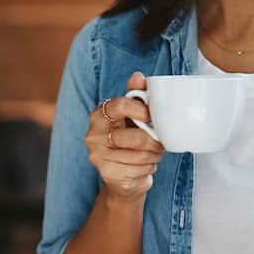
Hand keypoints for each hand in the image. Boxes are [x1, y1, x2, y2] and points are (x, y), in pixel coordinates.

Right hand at [85, 72, 164, 202]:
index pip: (121, 105)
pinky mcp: (107, 173)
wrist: (120, 177)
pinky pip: (139, 169)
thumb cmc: (128, 142)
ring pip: (140, 155)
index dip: (142, 110)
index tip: (151, 116)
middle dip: (154, 141)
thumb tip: (138, 76)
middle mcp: (93, 135)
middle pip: (136, 137)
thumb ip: (135, 95)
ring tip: (154, 153)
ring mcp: (98, 156)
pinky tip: (146, 165)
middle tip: (160, 142)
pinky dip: (148, 167)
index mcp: (98, 115)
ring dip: (154, 155)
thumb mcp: (131, 116)